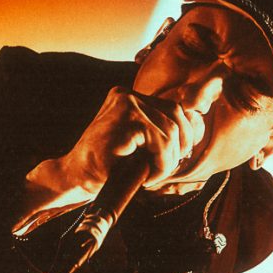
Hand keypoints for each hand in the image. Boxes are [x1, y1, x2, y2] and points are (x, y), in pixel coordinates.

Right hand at [52, 87, 206, 194]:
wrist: (76, 177)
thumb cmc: (107, 166)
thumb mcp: (139, 145)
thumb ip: (160, 133)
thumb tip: (196, 129)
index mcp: (128, 98)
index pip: (173, 108)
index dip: (186, 132)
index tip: (180, 155)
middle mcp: (126, 95)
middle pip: (176, 114)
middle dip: (180, 146)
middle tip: (165, 170)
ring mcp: (125, 104)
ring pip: (171, 130)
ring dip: (168, 160)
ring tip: (152, 176)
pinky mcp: (126, 119)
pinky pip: (161, 142)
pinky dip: (160, 164)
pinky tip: (146, 176)